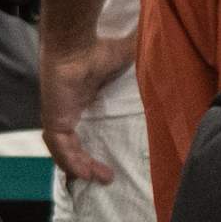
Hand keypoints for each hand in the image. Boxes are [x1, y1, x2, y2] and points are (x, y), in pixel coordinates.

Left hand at [38, 32, 138, 185]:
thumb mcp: (125, 58)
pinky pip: (59, 148)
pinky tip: (85, 173)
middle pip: (71, 144)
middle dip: (86, 163)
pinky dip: (71, 162)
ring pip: (64, 150)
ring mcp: (57, 115)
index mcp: (78, 99)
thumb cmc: (98, 48)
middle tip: (107, 175)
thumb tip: (167, 47)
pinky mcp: (53, 120)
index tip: (106, 158)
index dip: (88, 147)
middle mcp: (66, 110)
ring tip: (101, 177)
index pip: (79, 130)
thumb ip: (142, 61)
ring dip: (80, 166)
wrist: (76, 44)